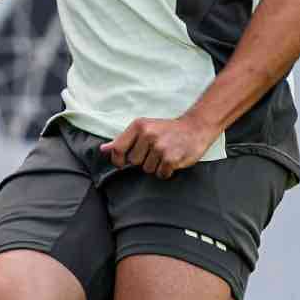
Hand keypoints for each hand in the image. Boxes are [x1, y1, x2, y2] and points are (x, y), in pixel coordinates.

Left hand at [99, 114, 216, 178]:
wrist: (196, 128)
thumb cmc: (167, 130)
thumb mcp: (144, 129)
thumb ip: (123, 140)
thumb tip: (103, 149)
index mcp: (138, 126)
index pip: (118, 149)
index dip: (118, 159)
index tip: (124, 162)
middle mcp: (148, 134)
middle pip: (134, 162)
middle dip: (143, 161)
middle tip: (156, 151)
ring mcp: (160, 147)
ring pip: (147, 170)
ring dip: (156, 166)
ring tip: (166, 154)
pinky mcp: (171, 158)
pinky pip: (161, 174)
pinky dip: (167, 171)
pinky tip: (173, 160)